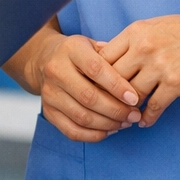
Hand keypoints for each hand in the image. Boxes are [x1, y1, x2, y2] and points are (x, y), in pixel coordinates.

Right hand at [27, 30, 141, 142]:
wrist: (45, 59)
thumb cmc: (79, 53)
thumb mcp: (94, 44)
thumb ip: (112, 57)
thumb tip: (134, 79)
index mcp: (71, 49)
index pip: (95, 69)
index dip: (117, 86)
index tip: (134, 98)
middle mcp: (56, 71)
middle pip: (88, 97)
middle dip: (116, 110)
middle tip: (134, 115)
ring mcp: (50, 93)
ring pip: (81, 117)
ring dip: (108, 124)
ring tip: (125, 123)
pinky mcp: (48, 112)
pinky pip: (72, 131)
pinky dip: (93, 135)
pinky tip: (110, 130)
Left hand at [98, 12, 179, 126]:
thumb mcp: (156, 27)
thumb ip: (132, 41)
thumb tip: (104, 55)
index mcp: (136, 31)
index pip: (102, 58)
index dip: (96, 78)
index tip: (95, 90)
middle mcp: (144, 47)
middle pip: (112, 79)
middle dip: (108, 98)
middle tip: (105, 111)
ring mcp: (160, 65)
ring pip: (131, 95)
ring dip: (127, 111)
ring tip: (125, 119)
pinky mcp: (176, 82)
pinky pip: (153, 107)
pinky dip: (147, 118)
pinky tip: (145, 121)